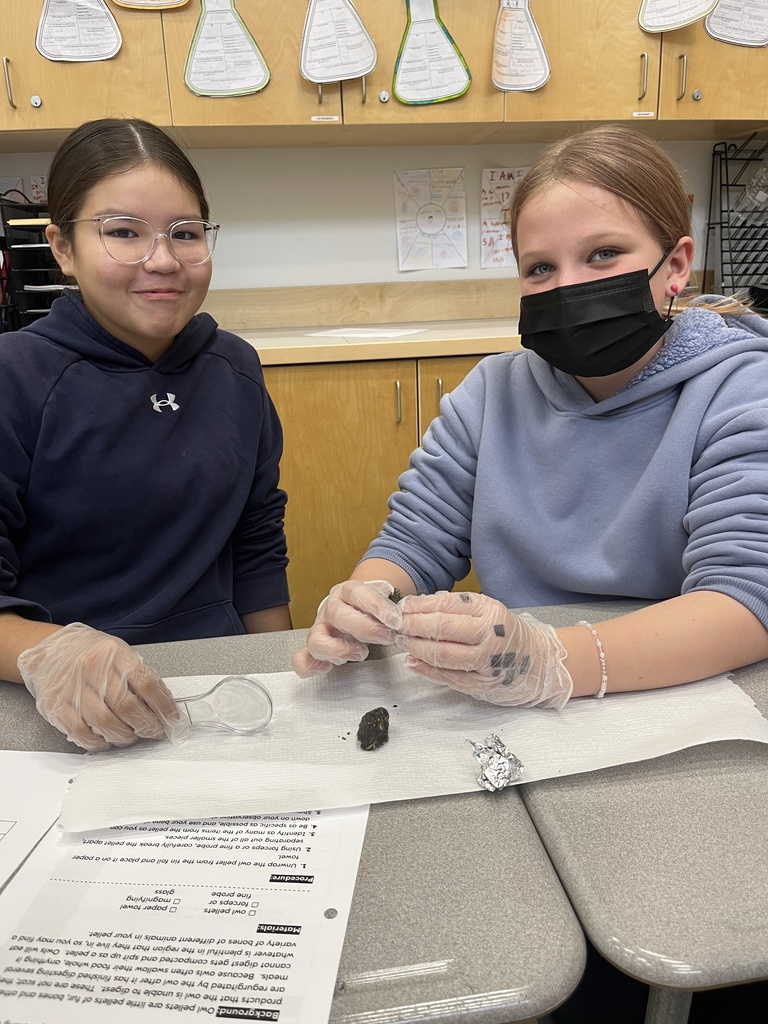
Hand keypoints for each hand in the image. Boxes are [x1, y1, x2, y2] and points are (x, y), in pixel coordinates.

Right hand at [18, 622, 189, 751]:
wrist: (51, 650)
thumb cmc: (91, 654)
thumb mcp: (120, 653)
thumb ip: (140, 677)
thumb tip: (164, 706)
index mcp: (114, 654)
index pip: (146, 683)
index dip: (164, 706)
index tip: (173, 720)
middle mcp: (93, 669)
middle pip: (127, 707)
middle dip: (147, 725)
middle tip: (155, 732)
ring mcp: (73, 688)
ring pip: (105, 723)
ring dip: (125, 736)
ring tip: (132, 736)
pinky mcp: (57, 706)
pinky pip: (81, 732)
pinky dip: (98, 742)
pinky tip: (107, 739)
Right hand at [291, 580, 403, 677]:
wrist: (352, 609)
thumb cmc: (368, 607)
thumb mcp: (381, 599)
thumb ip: (390, 605)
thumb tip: (397, 615)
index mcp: (347, 592)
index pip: (358, 593)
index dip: (376, 606)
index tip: (395, 619)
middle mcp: (331, 609)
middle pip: (339, 615)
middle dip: (366, 628)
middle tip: (387, 636)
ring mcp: (320, 629)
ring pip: (317, 639)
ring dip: (339, 649)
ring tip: (362, 653)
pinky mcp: (314, 648)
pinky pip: (302, 659)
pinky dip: (310, 665)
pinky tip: (327, 667)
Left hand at [395, 592, 571, 708]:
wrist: (541, 663)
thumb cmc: (508, 635)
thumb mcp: (488, 611)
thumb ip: (456, 608)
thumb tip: (415, 605)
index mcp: (489, 611)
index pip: (446, 605)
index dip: (418, 606)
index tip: (401, 607)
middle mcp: (489, 635)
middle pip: (441, 628)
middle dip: (412, 626)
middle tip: (395, 626)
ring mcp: (486, 662)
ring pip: (443, 654)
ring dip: (416, 648)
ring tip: (401, 642)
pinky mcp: (482, 685)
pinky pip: (450, 677)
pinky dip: (428, 670)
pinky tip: (413, 663)